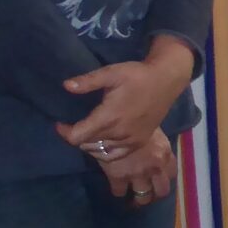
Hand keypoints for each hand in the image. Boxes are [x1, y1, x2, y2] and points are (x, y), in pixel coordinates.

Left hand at [59, 37, 193, 159]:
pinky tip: (102, 142)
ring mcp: (131, 140)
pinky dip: (105, 152)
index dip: (64, 132)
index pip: (77, 137)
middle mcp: (119, 133)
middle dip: (76, 136)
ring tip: (86, 133)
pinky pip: (116, 155)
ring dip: (90, 145)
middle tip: (73, 125)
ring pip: (101, 152)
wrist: (166, 80)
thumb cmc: (137, 75)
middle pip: (87, 145)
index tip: (60, 123)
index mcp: (109, 117)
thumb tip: (66, 86)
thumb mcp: (111, 73)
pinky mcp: (140, 142)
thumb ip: (87, 81)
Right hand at [97, 130, 174, 205]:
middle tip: (146, 195)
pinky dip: (118, 192)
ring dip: (138, 199)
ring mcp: (137, 174)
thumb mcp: (151, 131)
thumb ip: (154, 146)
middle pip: (161, 192)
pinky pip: (119, 192)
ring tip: (132, 200)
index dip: (165, 179)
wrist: (111, 123)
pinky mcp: (119, 177)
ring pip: (142, 197)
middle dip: (154, 196)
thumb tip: (149, 151)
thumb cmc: (132, 121)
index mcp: (165, 154)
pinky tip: (116, 189)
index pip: (172, 173)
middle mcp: (155, 167)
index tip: (158, 181)